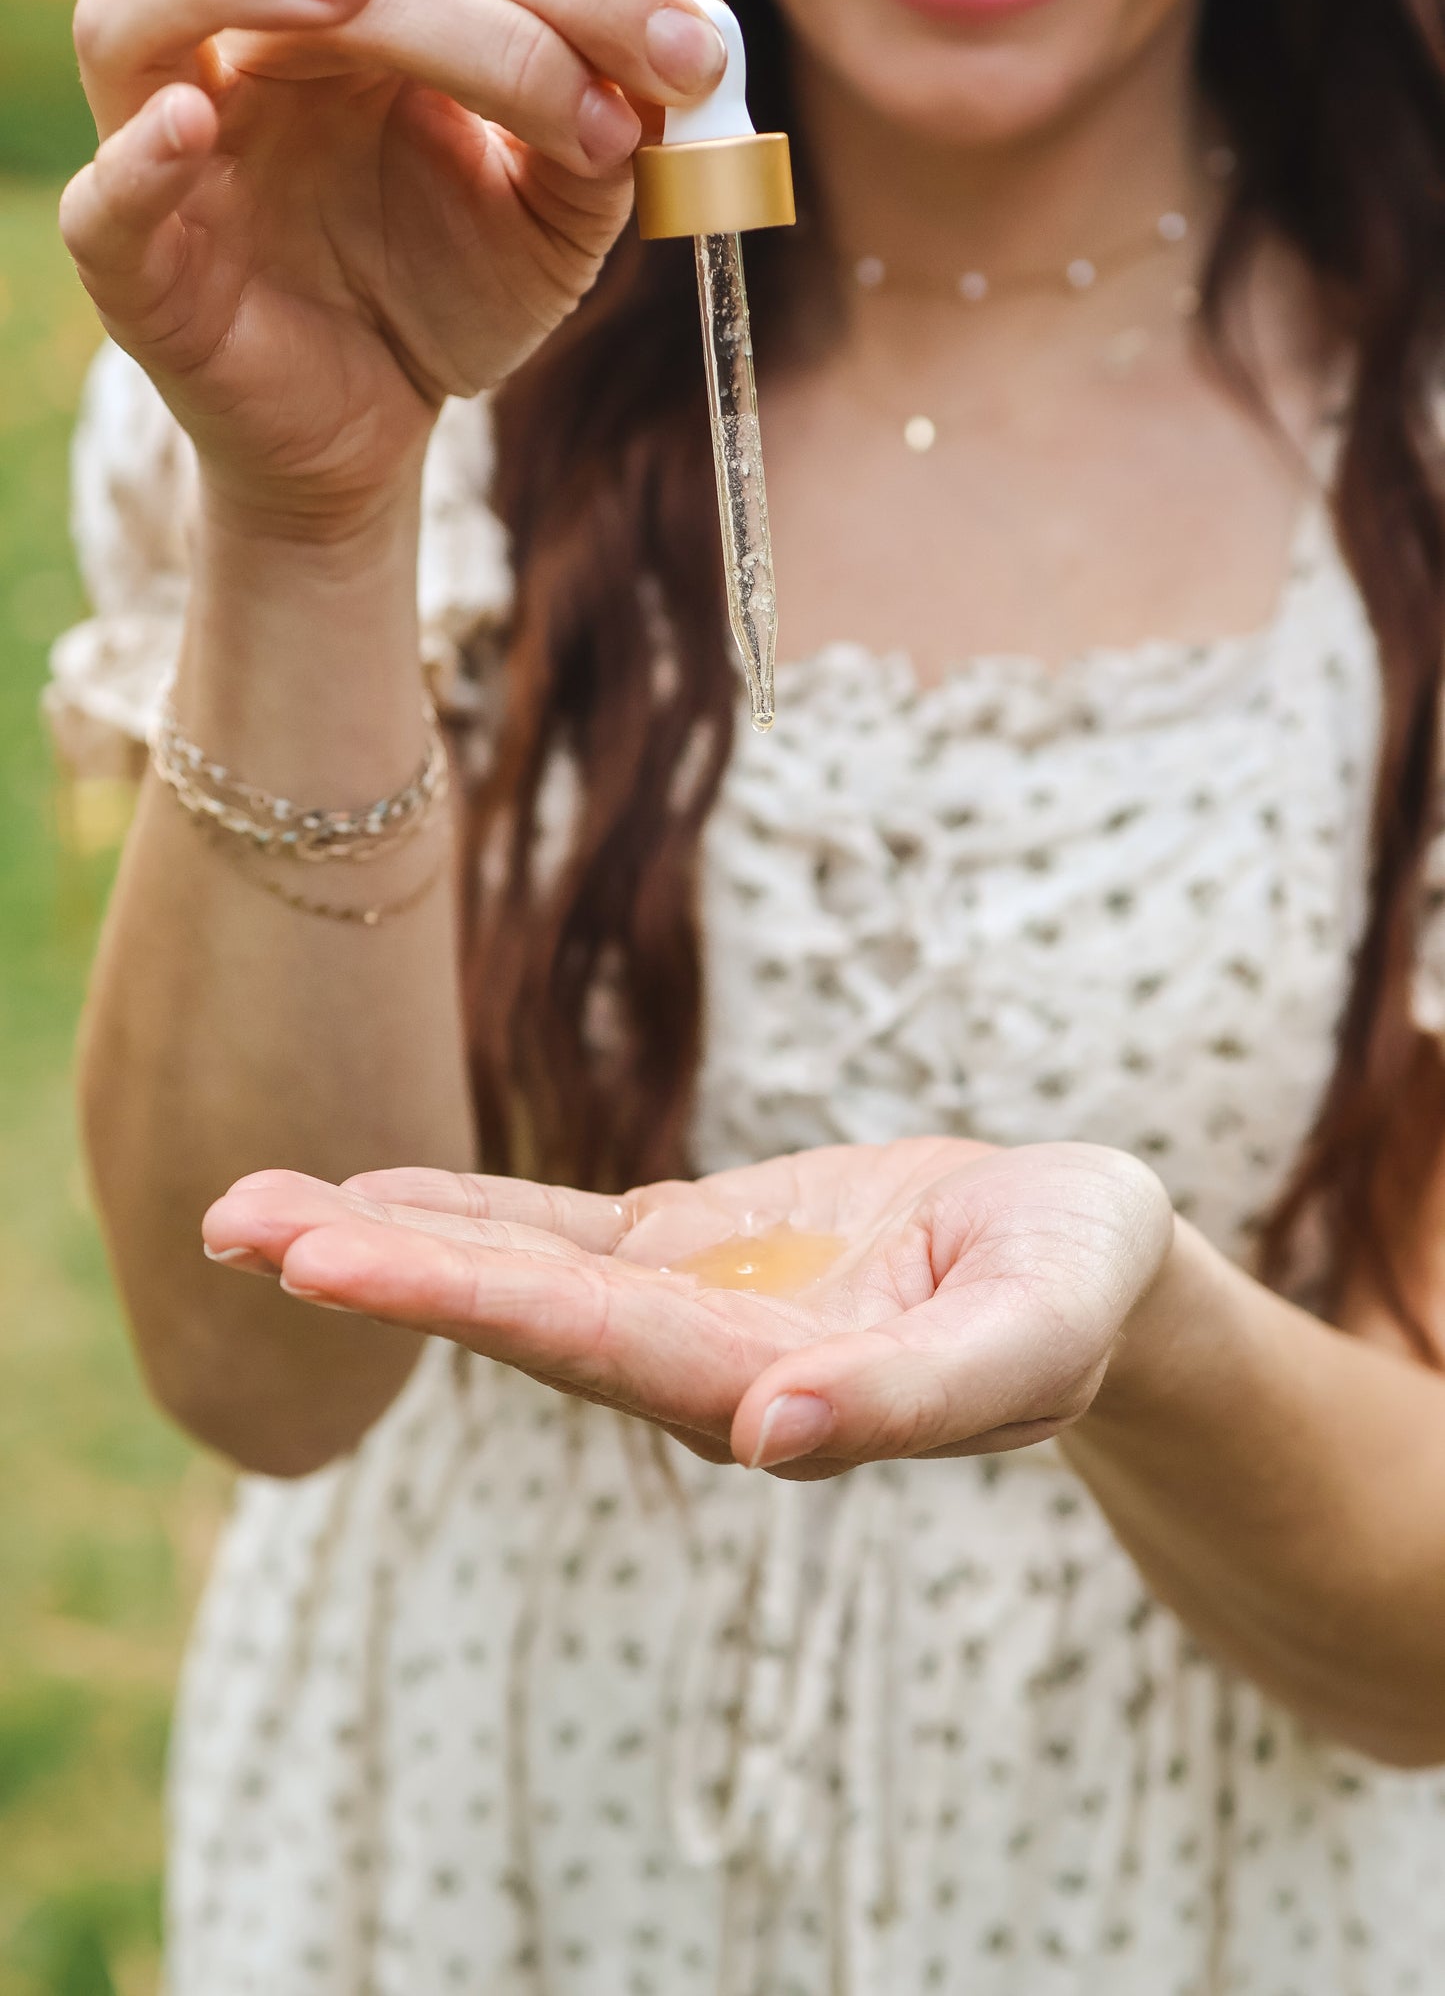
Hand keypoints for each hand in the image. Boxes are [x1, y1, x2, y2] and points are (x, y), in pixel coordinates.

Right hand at [58, 0, 724, 544]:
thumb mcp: (550, 225)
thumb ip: (606, 141)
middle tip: (614, 93)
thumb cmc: (440, 304)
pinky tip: (191, 128)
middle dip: (499, 19)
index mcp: (359, 20)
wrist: (370, 436)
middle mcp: (255, 50)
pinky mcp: (136, 260)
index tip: (695, 58)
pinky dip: (138, 156)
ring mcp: (172, 140)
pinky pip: (108, 197)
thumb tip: (690, 50)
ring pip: (170, 11)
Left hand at [202, 1139, 1175, 1475]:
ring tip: (246, 1212)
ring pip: (515, 1271)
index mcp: (766, 1390)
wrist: (1079, 1254)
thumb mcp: (1030, 1333)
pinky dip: (463, 1212)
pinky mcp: (689, 1251)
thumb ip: (914, 1397)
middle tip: (236, 1224)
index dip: (459, 1293)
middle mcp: (695, 1364)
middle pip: (518, 1312)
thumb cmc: (1079, 1289)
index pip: (589, 1340)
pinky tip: (365, 1194)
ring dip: (386, 1242)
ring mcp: (682, 1306)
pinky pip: (557, 1230)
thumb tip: (772, 1438)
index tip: (328, 1260)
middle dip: (380, 1270)